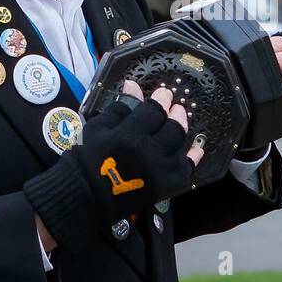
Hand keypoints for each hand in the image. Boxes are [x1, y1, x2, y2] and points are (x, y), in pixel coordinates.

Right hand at [25, 78, 201, 246]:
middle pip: (173, 127)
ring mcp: (161, 171)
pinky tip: (196, 148)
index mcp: (130, 136)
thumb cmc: (87, 159)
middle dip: (175, 113)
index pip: (154, 111)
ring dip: (182, 131)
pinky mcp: (166, 186)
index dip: (161, 99)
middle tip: (175, 108)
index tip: (163, 93)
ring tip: (179, 123)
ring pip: (180, 145)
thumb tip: (133, 87)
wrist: (86, 195)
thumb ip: (119, 108)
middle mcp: (150, 152)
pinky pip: (186, 169)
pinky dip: (192, 157)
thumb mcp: (97, 128)